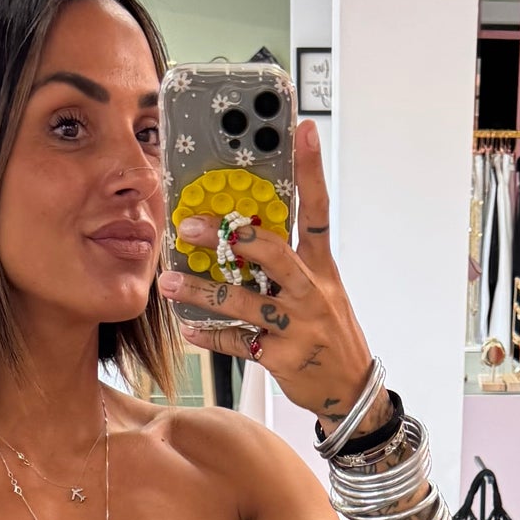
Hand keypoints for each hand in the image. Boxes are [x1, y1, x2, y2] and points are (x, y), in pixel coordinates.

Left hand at [157, 118, 377, 424]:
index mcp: (322, 267)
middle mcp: (311, 292)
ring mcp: (297, 326)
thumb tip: (241, 233)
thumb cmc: (328, 332)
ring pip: (243, 302)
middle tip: (189, 225)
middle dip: (229, 238)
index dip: (311, 169)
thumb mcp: (321, 290)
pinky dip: (210, 336)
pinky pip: (238, 343)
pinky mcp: (282, 358)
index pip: (318, 210)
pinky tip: (189, 329)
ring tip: (169, 284)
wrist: (351, 389)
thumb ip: (287, 263)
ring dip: (201, 292)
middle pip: (272, 253)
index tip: (303, 130)